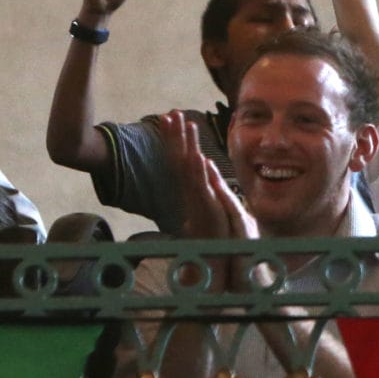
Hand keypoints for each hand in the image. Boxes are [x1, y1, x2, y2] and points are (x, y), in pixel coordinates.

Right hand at [166, 111, 259, 243]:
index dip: (176, 138)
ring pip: (189, 169)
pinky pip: (201, 188)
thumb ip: (205, 186)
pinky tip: (198, 156)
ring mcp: (197, 200)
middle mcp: (190, 193)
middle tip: (170, 112)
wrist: (208, 264)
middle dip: (175, 135)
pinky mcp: (206, 210)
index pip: (181, 158)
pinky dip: (198, 172)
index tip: (170, 117)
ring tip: (184, 126)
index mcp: (190, 189)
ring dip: (186, 146)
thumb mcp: (208, 207)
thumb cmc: (208, 238)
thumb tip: (202, 164)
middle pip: (181, 158)